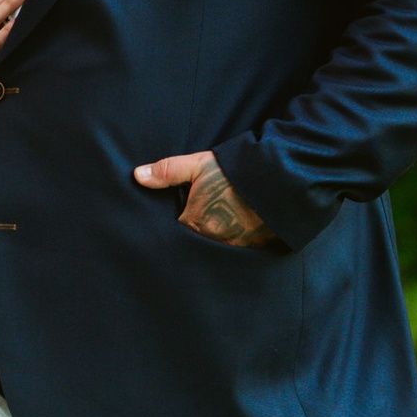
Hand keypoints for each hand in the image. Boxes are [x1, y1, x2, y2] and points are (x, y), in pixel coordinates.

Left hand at [135, 148, 273, 248]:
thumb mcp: (198, 165)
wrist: (279, 180)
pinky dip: (237, 242)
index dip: (181, 217)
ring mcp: (235, 246)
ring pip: (216, 246)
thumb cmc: (235, 171)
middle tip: (208, 214)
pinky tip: (241, 230)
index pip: (177, 228)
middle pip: (196, 239)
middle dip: (199, 230)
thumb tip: (137, 176)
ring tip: (223, 222)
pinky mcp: (255, 249)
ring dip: (218, 237)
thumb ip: (167, 171)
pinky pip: (239, 252)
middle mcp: (212, 240)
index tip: (187, 208)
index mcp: (194, 222)